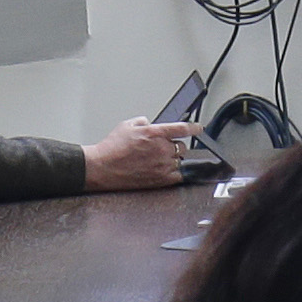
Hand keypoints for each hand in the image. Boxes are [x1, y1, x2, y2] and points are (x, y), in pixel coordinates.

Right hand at [82, 119, 196, 191]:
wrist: (102, 167)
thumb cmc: (111, 148)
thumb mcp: (126, 125)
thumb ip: (142, 121)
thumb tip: (149, 123)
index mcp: (154, 133)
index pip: (182, 128)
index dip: (194, 128)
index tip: (198, 128)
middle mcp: (161, 149)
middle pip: (181, 147)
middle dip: (174, 146)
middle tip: (162, 148)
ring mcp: (162, 165)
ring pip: (179, 161)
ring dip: (172, 159)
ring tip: (158, 160)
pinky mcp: (160, 180)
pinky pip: (177, 176)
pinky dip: (174, 172)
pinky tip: (164, 170)